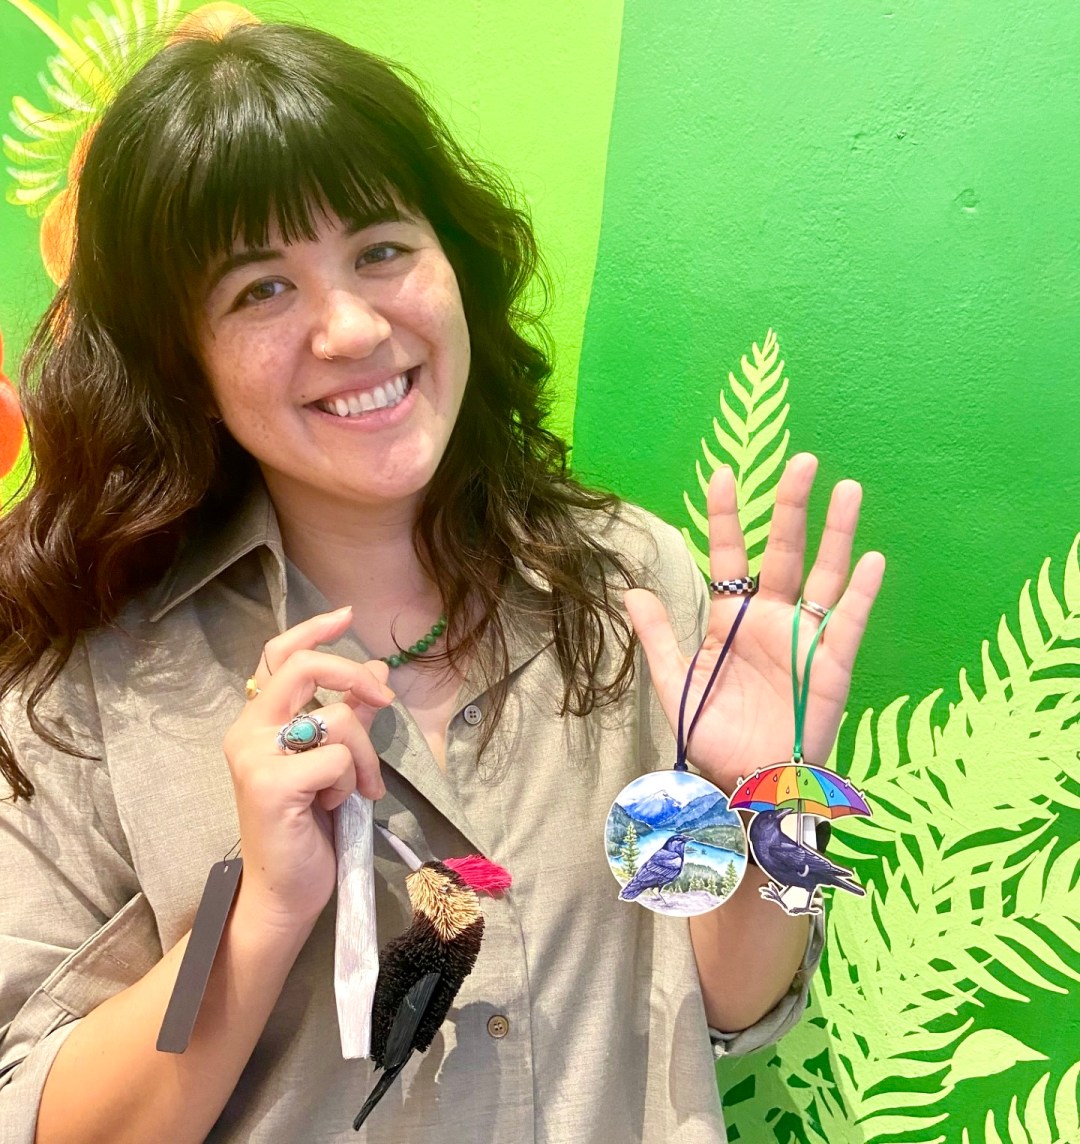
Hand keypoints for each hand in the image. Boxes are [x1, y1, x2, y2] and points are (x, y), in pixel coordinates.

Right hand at [223, 607, 394, 929]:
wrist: (285, 892)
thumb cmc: (309, 827)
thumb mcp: (335, 760)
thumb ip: (349, 714)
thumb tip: (377, 670)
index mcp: (258, 719)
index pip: (278, 654)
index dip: (314, 630)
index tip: (347, 616)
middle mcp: (247, 730)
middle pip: (304, 667)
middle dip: (352, 675)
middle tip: (384, 701)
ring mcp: (254, 756)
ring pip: (336, 718)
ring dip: (365, 756)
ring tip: (357, 790)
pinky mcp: (271, 784)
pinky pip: (337, 757)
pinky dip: (351, 781)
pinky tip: (336, 807)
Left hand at [625, 454, 885, 792]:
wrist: (747, 781)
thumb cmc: (714, 734)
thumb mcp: (677, 684)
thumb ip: (657, 636)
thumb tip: (630, 591)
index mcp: (733, 618)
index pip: (732, 556)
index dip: (728, 517)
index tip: (722, 474)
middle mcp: (773, 618)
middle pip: (786, 551)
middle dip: (791, 507)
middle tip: (802, 460)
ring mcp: (806, 636)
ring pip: (825, 574)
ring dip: (837, 533)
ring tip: (846, 489)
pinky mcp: (832, 663)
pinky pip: (848, 621)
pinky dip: (861, 591)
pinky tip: (871, 559)